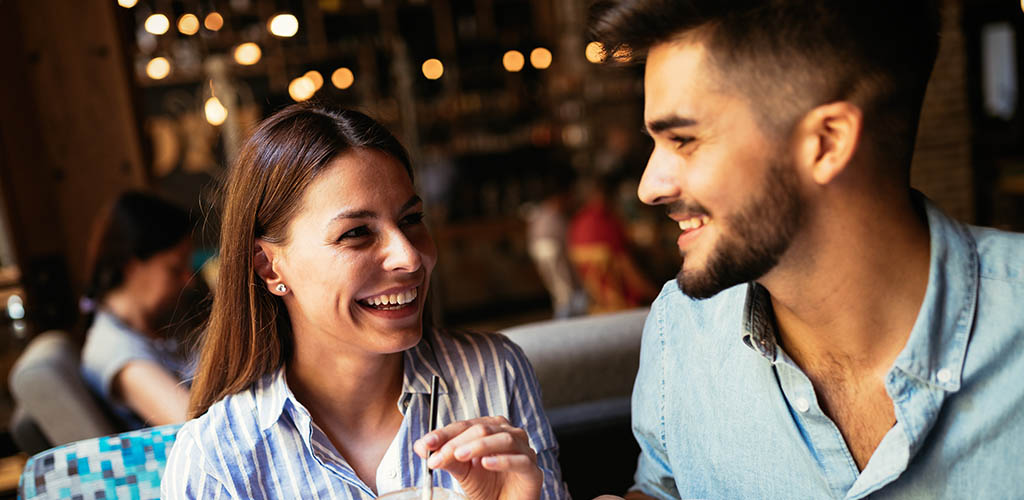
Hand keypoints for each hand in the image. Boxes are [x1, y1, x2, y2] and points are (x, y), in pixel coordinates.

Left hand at [414, 416, 541, 499]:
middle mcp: (509, 434)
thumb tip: (422, 447)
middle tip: (438, 457)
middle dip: (457, 442)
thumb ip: (446, 457)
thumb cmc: (487, 486)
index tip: (425, 444)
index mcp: (491, 428)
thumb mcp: (462, 471)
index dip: (444, 433)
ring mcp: (524, 450)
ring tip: (459, 455)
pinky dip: (502, 460)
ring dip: (478, 446)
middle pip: (482, 429)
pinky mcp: (533, 470)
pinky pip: (519, 460)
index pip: (465, 425)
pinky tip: (486, 463)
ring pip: (503, 439)